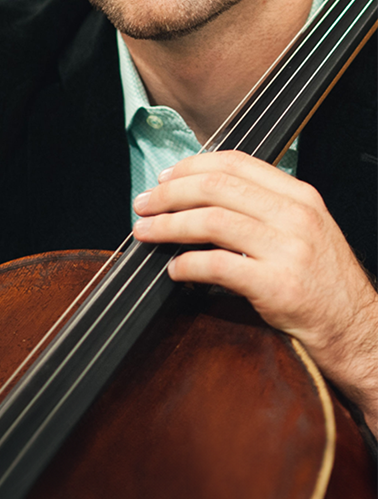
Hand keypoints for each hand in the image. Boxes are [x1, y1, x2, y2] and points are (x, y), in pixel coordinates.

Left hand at [132, 150, 377, 429]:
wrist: (362, 334)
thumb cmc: (324, 285)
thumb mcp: (304, 231)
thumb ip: (261, 209)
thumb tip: (197, 196)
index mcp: (300, 196)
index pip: (235, 163)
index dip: (190, 167)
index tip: (163, 178)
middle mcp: (296, 217)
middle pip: (215, 188)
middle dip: (169, 194)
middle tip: (143, 204)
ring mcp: (290, 250)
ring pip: (211, 221)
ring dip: (168, 225)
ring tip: (145, 232)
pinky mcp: (280, 286)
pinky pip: (218, 265)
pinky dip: (187, 264)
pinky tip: (174, 270)